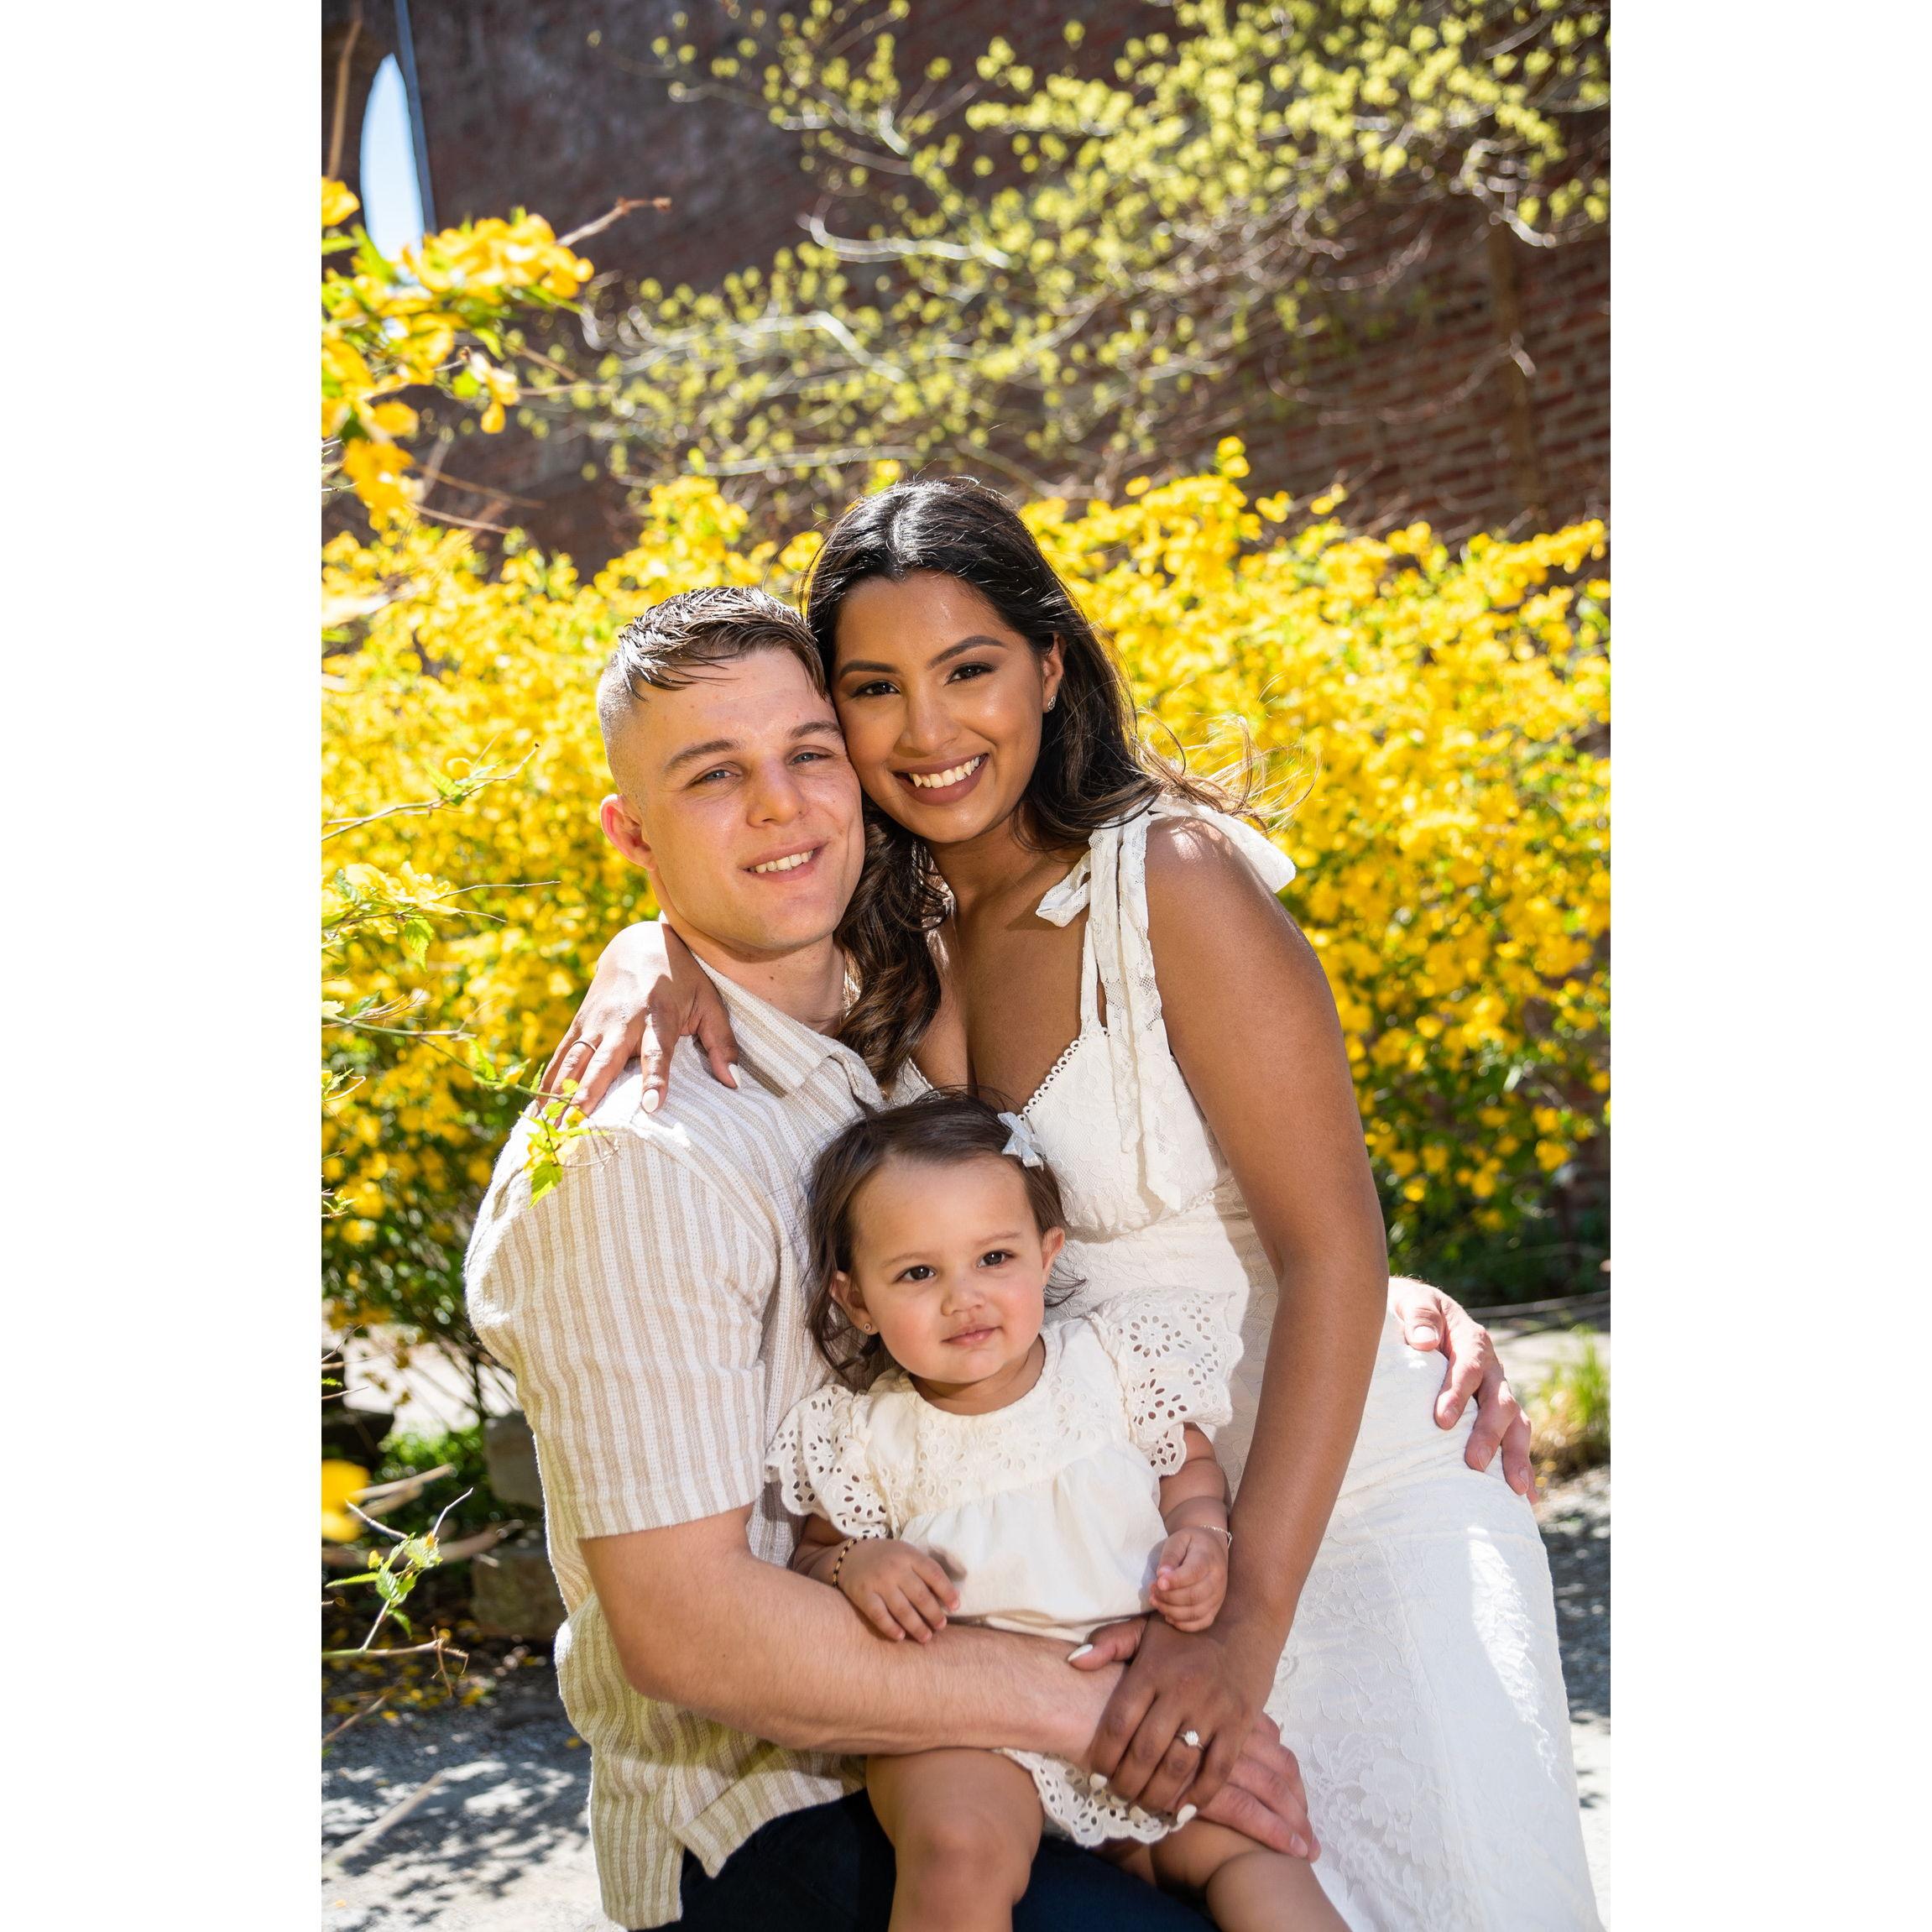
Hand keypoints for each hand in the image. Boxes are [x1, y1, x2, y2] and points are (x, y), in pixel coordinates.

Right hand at [540, 920, 740, 1115]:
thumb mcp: (710, 1002)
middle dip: (588, 1093)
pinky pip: (560, 1055)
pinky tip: (537, 1109)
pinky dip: (548, 1081)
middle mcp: (622, 1019)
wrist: (639, 942)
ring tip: (549, 1125)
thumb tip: (735, 1083)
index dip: (655, 1078)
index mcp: (658, 1015)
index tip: (651, 1107)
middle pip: (604, 1060)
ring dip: (560, 1092)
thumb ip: (722, 1043)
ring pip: (574, 1060)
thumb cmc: (682, 977)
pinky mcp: (579, 1023)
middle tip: (576, 1125)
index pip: (657, 1051)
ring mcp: (595, 1021)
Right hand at [835, 1538, 960, 1642]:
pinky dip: (891, 1628)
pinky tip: (901, 1637)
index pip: (933, 1573)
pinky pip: (879, 1615)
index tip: (955, 1607)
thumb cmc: (887, 1558)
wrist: (850, 1555)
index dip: (947, 1591)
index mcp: (909, 1555)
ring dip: (917, 1626)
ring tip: (926, 1637)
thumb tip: (947, 1597)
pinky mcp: (863, 1595)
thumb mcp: (906, 1554)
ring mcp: (878, 1582)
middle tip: (941, 1626)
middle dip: (934, 1614)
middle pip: (920, 1595)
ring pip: (902, 1609)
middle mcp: (895, 1568)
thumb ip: (923, 1571)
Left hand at [1070, 1619, 1310, 1854]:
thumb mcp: (1144, 1628)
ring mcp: (1212, 1709)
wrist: (1244, 1624)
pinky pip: (1218, 1769)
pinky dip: (1199, 1796)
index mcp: (1153, 1669)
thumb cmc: (1185, 1632)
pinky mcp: (1239, 1723)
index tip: (1094, 1777)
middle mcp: (1181, 1690)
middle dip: (1126, 1783)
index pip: (1120, 1722)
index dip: (1104, 1756)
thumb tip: (1074, 1662)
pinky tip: (1181, 1812)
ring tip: (1142, 1809)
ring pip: (1178, 1766)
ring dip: (1157, 1795)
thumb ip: (1109, 1643)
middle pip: (1146, 1751)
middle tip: (1116, 1798)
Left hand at [1149, 1526, 1227, 1632]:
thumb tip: (1162, 1576)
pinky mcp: (1215, 1608)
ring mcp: (1218, 1597)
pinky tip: (1168, 1615)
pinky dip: (1183, 1624)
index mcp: (1208, 1559)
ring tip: (1155, 1601)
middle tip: (1152, 1590)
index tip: (1157, 1583)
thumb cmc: (1191, 1543)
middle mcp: (1217, 1580)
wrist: (1212, 1547)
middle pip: (1194, 1596)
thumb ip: (1170, 1556)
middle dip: (1168, 1597)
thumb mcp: (1178, 1540)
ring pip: (1196, 1613)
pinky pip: (1201, 1623)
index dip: (1174, 1581)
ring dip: (1172, 1611)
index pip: (1193, 1574)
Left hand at [1391, 1278, 1535, 1499]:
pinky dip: (1521, 1465)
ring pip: (1516, 1422)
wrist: (1417, 1315)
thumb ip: (1418, 1316)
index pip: (1469, 1366)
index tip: (1441, 1421)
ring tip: (1514, 1490)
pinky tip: (1525, 1499)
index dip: (1458, 1392)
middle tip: (1473, 1463)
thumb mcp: (1411, 1302)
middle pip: (1499, 1400)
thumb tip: (1423, 1341)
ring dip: (1516, 1455)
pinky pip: (1516, 1438)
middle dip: (1488, 1433)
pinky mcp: (1496, 1412)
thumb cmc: (1409, 1312)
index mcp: (1471, 1339)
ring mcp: (1497, 1391)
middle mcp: (1491, 1367)